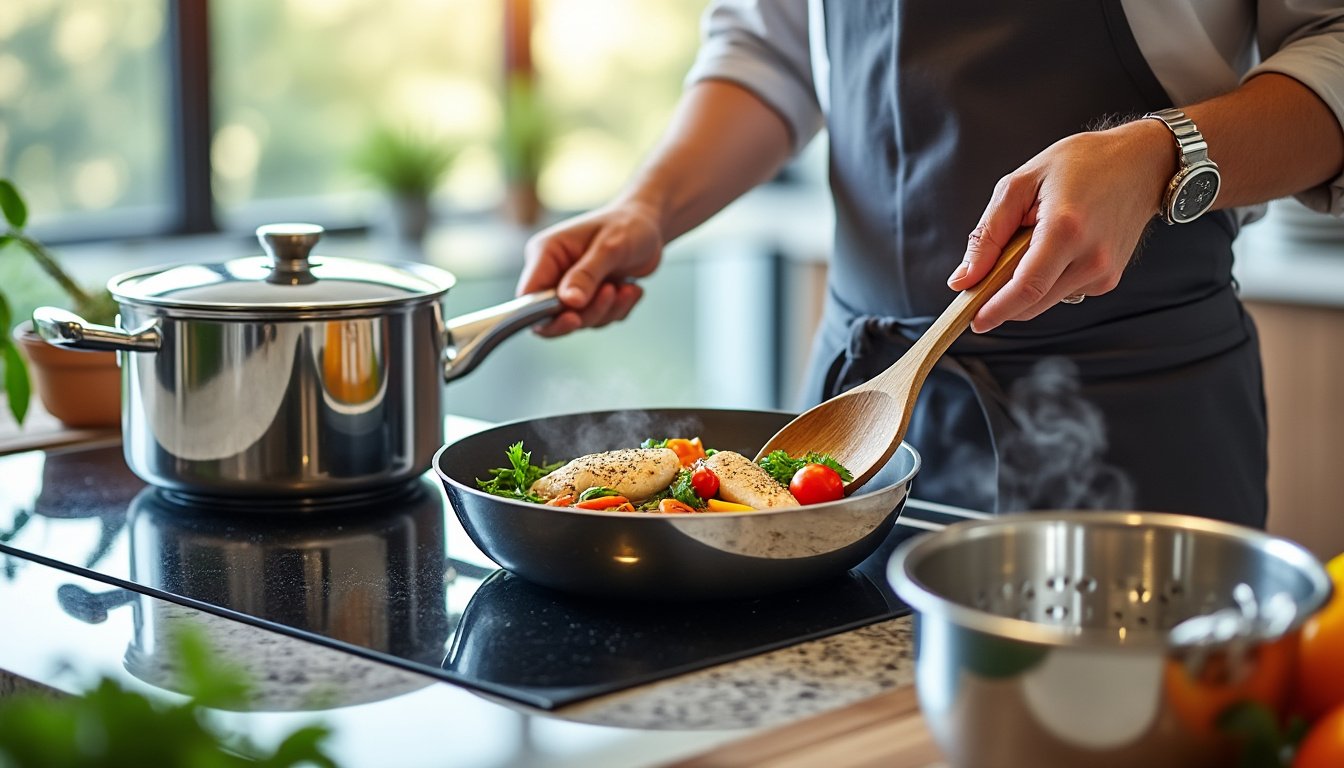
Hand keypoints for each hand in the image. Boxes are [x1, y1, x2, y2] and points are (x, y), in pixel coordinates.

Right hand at [517, 200, 663, 336]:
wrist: (649, 226)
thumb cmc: (628, 226)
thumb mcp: (609, 247)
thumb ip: (587, 274)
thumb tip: (569, 303)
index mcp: (546, 253)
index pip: (528, 294)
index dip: (543, 314)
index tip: (572, 317)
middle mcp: (553, 273)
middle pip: (552, 315)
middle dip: (587, 313)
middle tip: (611, 292)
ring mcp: (571, 288)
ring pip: (579, 320)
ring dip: (607, 310)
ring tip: (626, 287)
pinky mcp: (589, 299)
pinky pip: (598, 320)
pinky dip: (618, 310)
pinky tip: (631, 289)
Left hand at [947, 119, 1175, 331]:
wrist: (1142, 163)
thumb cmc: (1081, 164)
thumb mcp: (1020, 184)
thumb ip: (988, 235)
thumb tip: (963, 279)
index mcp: (1066, 229)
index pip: (1025, 288)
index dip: (995, 310)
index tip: (972, 320)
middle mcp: (1091, 258)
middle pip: (1032, 303)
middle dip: (1000, 300)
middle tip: (980, 282)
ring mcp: (1104, 272)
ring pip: (1045, 301)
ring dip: (1024, 287)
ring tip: (1028, 245)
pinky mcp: (1108, 280)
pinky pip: (1062, 292)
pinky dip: (1046, 280)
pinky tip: (1055, 249)